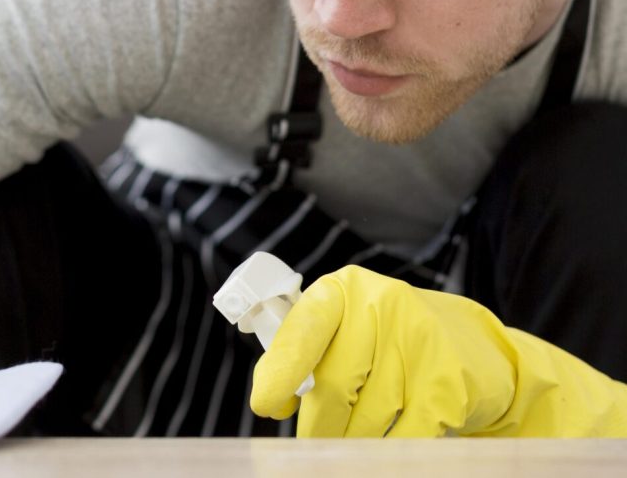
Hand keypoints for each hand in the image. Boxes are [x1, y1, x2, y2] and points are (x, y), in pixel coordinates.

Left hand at [250, 265, 626, 436]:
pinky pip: (401, 438)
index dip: (280, 371)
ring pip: (364, 417)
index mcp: (345, 289)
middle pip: (333, 385)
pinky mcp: (447, 385)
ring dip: (350, 443)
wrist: (477, 349)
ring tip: (351, 443)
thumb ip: (310, 350)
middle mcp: (380, 307)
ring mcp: (418, 344)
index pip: (304, 328)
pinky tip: (384, 451)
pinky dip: (386, 454)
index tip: (266, 405)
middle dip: (319, 425)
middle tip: (313, 444)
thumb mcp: (349, 327)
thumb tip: (270, 397)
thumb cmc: (392, 341)